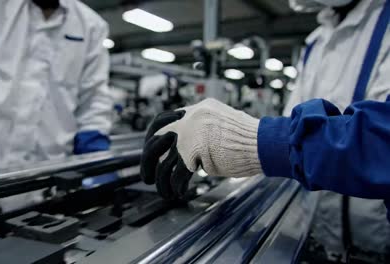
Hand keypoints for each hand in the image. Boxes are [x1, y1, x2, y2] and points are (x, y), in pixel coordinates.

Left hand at [140, 99, 261, 199]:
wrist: (265, 142)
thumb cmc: (249, 139)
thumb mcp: (221, 124)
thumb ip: (202, 129)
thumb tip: (187, 146)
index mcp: (197, 110)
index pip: (163, 119)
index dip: (153, 136)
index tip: (150, 148)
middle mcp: (190, 119)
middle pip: (156, 139)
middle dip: (147, 159)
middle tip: (147, 175)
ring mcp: (191, 134)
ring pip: (163, 160)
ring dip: (161, 179)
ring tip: (163, 190)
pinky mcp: (196, 152)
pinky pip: (177, 173)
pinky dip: (175, 185)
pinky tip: (178, 192)